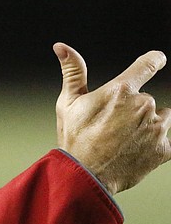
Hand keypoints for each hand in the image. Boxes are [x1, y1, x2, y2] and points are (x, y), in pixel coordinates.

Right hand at [53, 42, 170, 194]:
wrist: (86, 177)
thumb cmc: (74, 138)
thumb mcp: (68, 103)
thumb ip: (72, 72)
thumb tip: (62, 47)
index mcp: (120, 90)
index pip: (146, 66)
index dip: (154, 60)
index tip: (157, 58)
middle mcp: (143, 106)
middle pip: (146, 99)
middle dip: (134, 108)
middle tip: (112, 125)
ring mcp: (157, 128)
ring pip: (161, 117)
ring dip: (149, 123)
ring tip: (125, 138)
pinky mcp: (165, 149)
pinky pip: (166, 139)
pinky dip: (154, 142)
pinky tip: (135, 150)